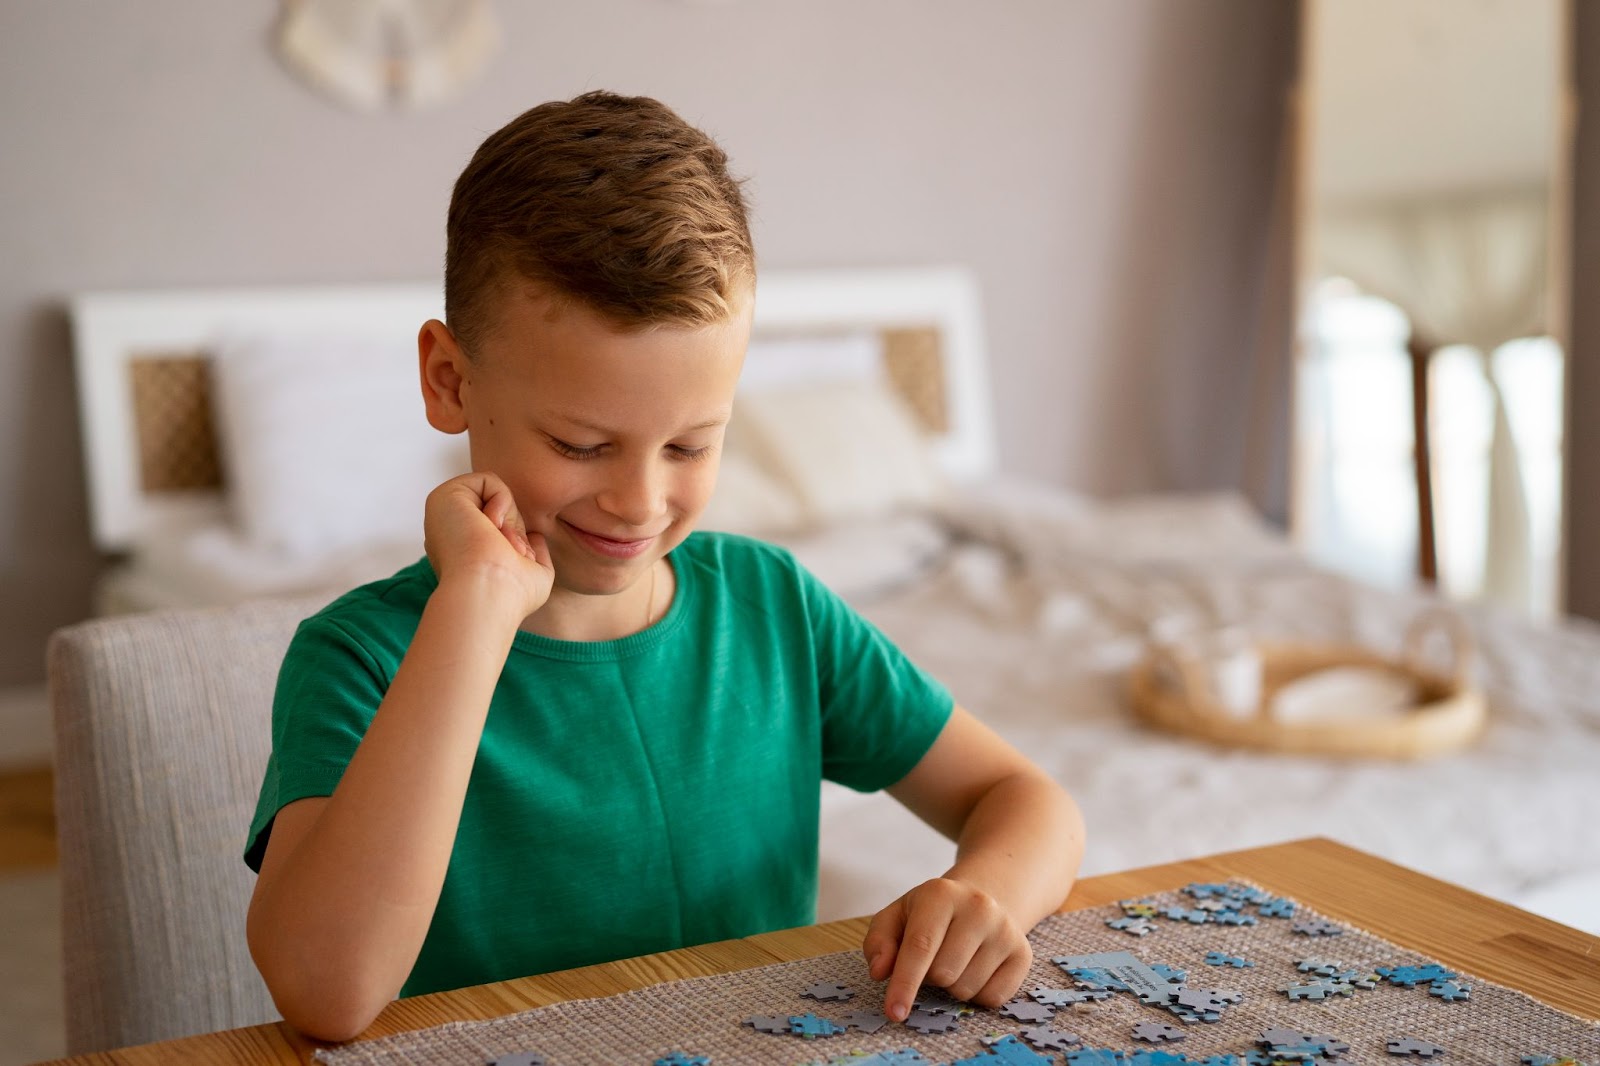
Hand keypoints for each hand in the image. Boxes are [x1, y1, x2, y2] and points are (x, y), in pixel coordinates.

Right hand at [423, 472, 553, 621]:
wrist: (488, 593)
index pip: (497, 530)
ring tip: (499, 542)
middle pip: (498, 510)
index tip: (516, 559)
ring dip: (508, 517)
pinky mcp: (445, 496)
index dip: (514, 539)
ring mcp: (445, 514)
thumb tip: (534, 537)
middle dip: (513, 528)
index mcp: (464, 553)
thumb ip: (534, 553)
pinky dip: (501, 499)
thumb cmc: (511, 595)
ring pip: (493, 496)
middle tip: (509, 551)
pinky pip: (488, 480)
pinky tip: (490, 524)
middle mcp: (451, 534)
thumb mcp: (534, 575)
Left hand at [862, 877, 1032, 1020]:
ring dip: (952, 987)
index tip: (894, 1012)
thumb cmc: (929, 916)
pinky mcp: (1023, 953)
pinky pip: (993, 999)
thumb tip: (880, 972)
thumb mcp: (896, 918)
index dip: (905, 983)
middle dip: (929, 978)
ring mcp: (1005, 930)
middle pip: (943, 974)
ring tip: (954, 960)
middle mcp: (978, 907)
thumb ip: (879, 942)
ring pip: (967, 989)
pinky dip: (976, 995)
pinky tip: (974, 970)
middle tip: (932, 959)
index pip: (920, 947)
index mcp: (940, 894)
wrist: (980, 901)